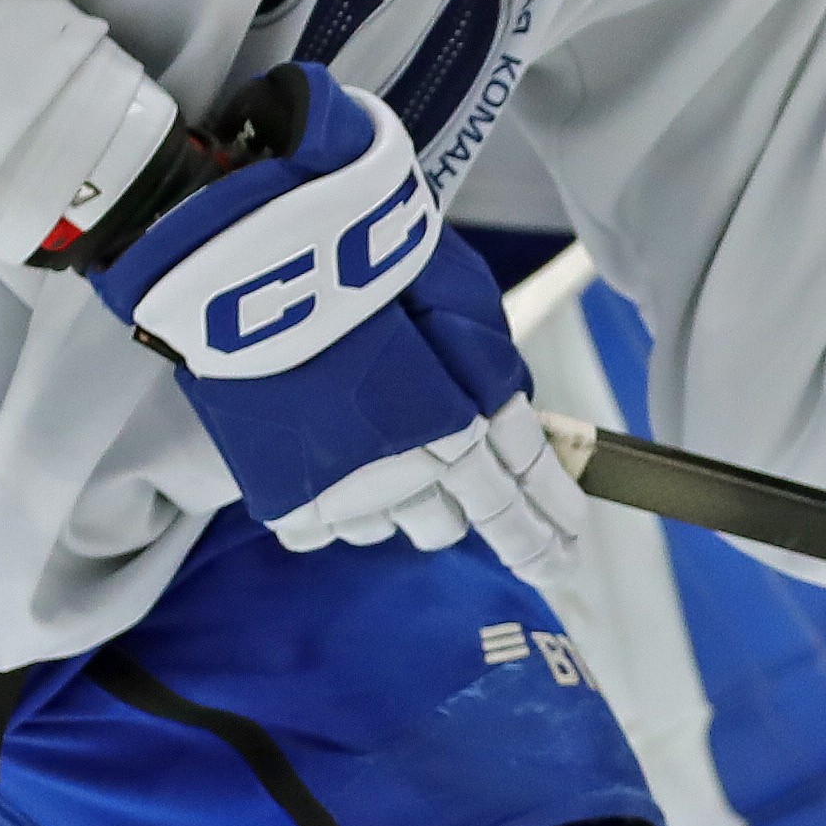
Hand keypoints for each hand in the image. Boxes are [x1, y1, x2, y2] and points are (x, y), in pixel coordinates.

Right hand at [81, 68, 581, 582]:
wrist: (261, 273)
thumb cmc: (368, 268)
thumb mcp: (463, 301)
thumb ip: (490, 369)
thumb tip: (509, 417)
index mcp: (466, 427)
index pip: (522, 498)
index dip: (547, 533)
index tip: (564, 557)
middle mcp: (416, 476)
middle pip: (450, 526)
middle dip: (455, 503)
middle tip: (439, 464)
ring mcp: (349, 495)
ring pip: (388, 529)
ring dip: (390, 498)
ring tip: (362, 439)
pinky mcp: (287, 501)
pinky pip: (323, 532)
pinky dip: (328, 505)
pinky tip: (320, 463)